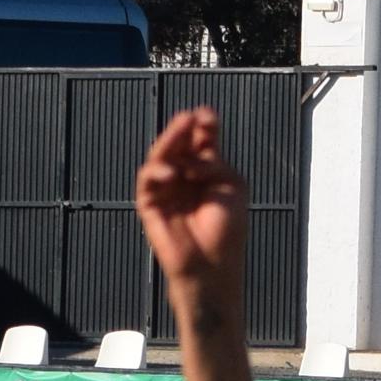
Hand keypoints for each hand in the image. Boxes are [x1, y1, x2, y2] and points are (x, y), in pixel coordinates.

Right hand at [135, 107, 248, 310]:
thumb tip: (188, 156)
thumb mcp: (232, 186)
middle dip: (183, 129)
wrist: (213, 266)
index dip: (204, 125)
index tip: (207, 114)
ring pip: (160, 156)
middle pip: (179, 144)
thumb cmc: (228, 230)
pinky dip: (158, 172)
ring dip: (168, 141)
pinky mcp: (150, 204)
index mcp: (208, 170)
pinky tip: (172, 172)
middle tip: (189, 117)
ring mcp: (166, 188)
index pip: (202, 140)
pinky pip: (148, 181)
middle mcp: (185, 176)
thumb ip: (214, 163)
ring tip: (179, 130)